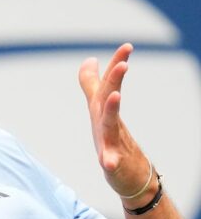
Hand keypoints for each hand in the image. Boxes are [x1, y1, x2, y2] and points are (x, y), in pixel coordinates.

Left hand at [78, 43, 151, 197]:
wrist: (129, 172)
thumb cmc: (112, 138)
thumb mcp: (98, 108)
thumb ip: (91, 84)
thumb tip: (89, 60)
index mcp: (103, 109)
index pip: (109, 83)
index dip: (116, 65)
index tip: (128, 46)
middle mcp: (109, 122)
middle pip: (109, 98)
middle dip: (114, 81)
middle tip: (123, 63)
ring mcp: (112, 142)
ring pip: (110, 125)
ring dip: (112, 110)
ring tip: (115, 96)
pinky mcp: (111, 162)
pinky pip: (110, 161)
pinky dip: (110, 159)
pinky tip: (108, 162)